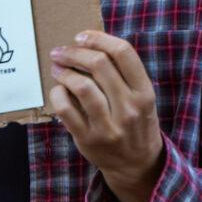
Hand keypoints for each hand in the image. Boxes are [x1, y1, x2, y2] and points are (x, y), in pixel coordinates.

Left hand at [49, 30, 164, 201]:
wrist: (137, 165)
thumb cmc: (135, 122)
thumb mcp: (141, 97)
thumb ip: (122, 72)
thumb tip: (88, 41)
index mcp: (144, 93)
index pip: (123, 52)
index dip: (98, 38)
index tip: (81, 37)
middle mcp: (129, 108)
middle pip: (98, 64)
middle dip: (74, 52)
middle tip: (61, 51)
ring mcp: (109, 126)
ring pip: (81, 86)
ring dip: (64, 71)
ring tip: (57, 67)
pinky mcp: (88, 139)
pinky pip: (65, 109)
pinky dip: (57, 94)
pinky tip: (58, 90)